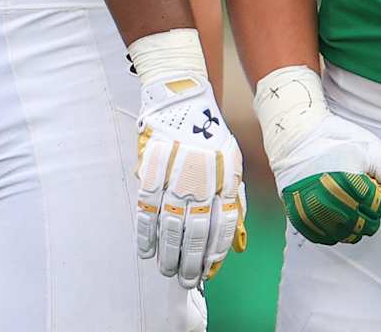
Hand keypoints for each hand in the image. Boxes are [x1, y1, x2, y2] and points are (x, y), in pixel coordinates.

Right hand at [134, 76, 245, 286]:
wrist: (184, 100)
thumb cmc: (210, 136)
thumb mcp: (232, 163)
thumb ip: (234, 201)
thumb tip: (234, 243)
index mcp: (226, 176)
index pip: (224, 223)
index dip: (215, 251)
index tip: (208, 271)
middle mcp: (203, 178)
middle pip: (196, 229)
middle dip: (191, 261)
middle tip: (185, 280)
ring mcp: (175, 174)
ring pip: (170, 224)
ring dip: (168, 252)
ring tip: (167, 270)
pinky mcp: (152, 168)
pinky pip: (146, 208)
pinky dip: (145, 233)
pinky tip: (146, 249)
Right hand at [253, 67, 380, 245]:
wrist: (297, 137)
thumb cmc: (335, 139)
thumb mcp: (369, 148)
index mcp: (348, 181)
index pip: (376, 207)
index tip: (377, 194)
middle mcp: (328, 199)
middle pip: (362, 225)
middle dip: (371, 217)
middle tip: (366, 204)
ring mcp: (311, 210)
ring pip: (343, 235)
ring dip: (354, 227)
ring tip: (353, 212)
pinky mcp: (298, 217)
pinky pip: (322, 237)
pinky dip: (334, 233)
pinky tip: (337, 219)